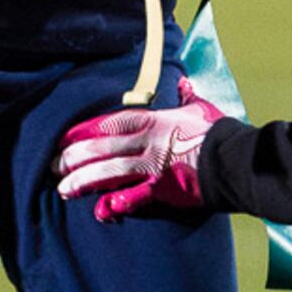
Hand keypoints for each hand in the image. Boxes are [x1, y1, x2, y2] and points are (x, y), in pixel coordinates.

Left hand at [52, 87, 222, 220]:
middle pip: (101, 147)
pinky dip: (116, 204)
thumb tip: (182, 82)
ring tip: (64, 189)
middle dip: (73, 158)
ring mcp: (153, 166)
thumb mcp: (200, 108)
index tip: (63, 138)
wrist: (237, 160)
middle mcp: (147, 141)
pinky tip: (100, 210)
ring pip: (108, 172)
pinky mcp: (163, 189)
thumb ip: (186, 96)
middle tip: (54, 166)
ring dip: (83, 182)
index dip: (82, 131)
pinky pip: (133, 197)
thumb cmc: (218, 133)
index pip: (108, 122)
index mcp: (152, 119)